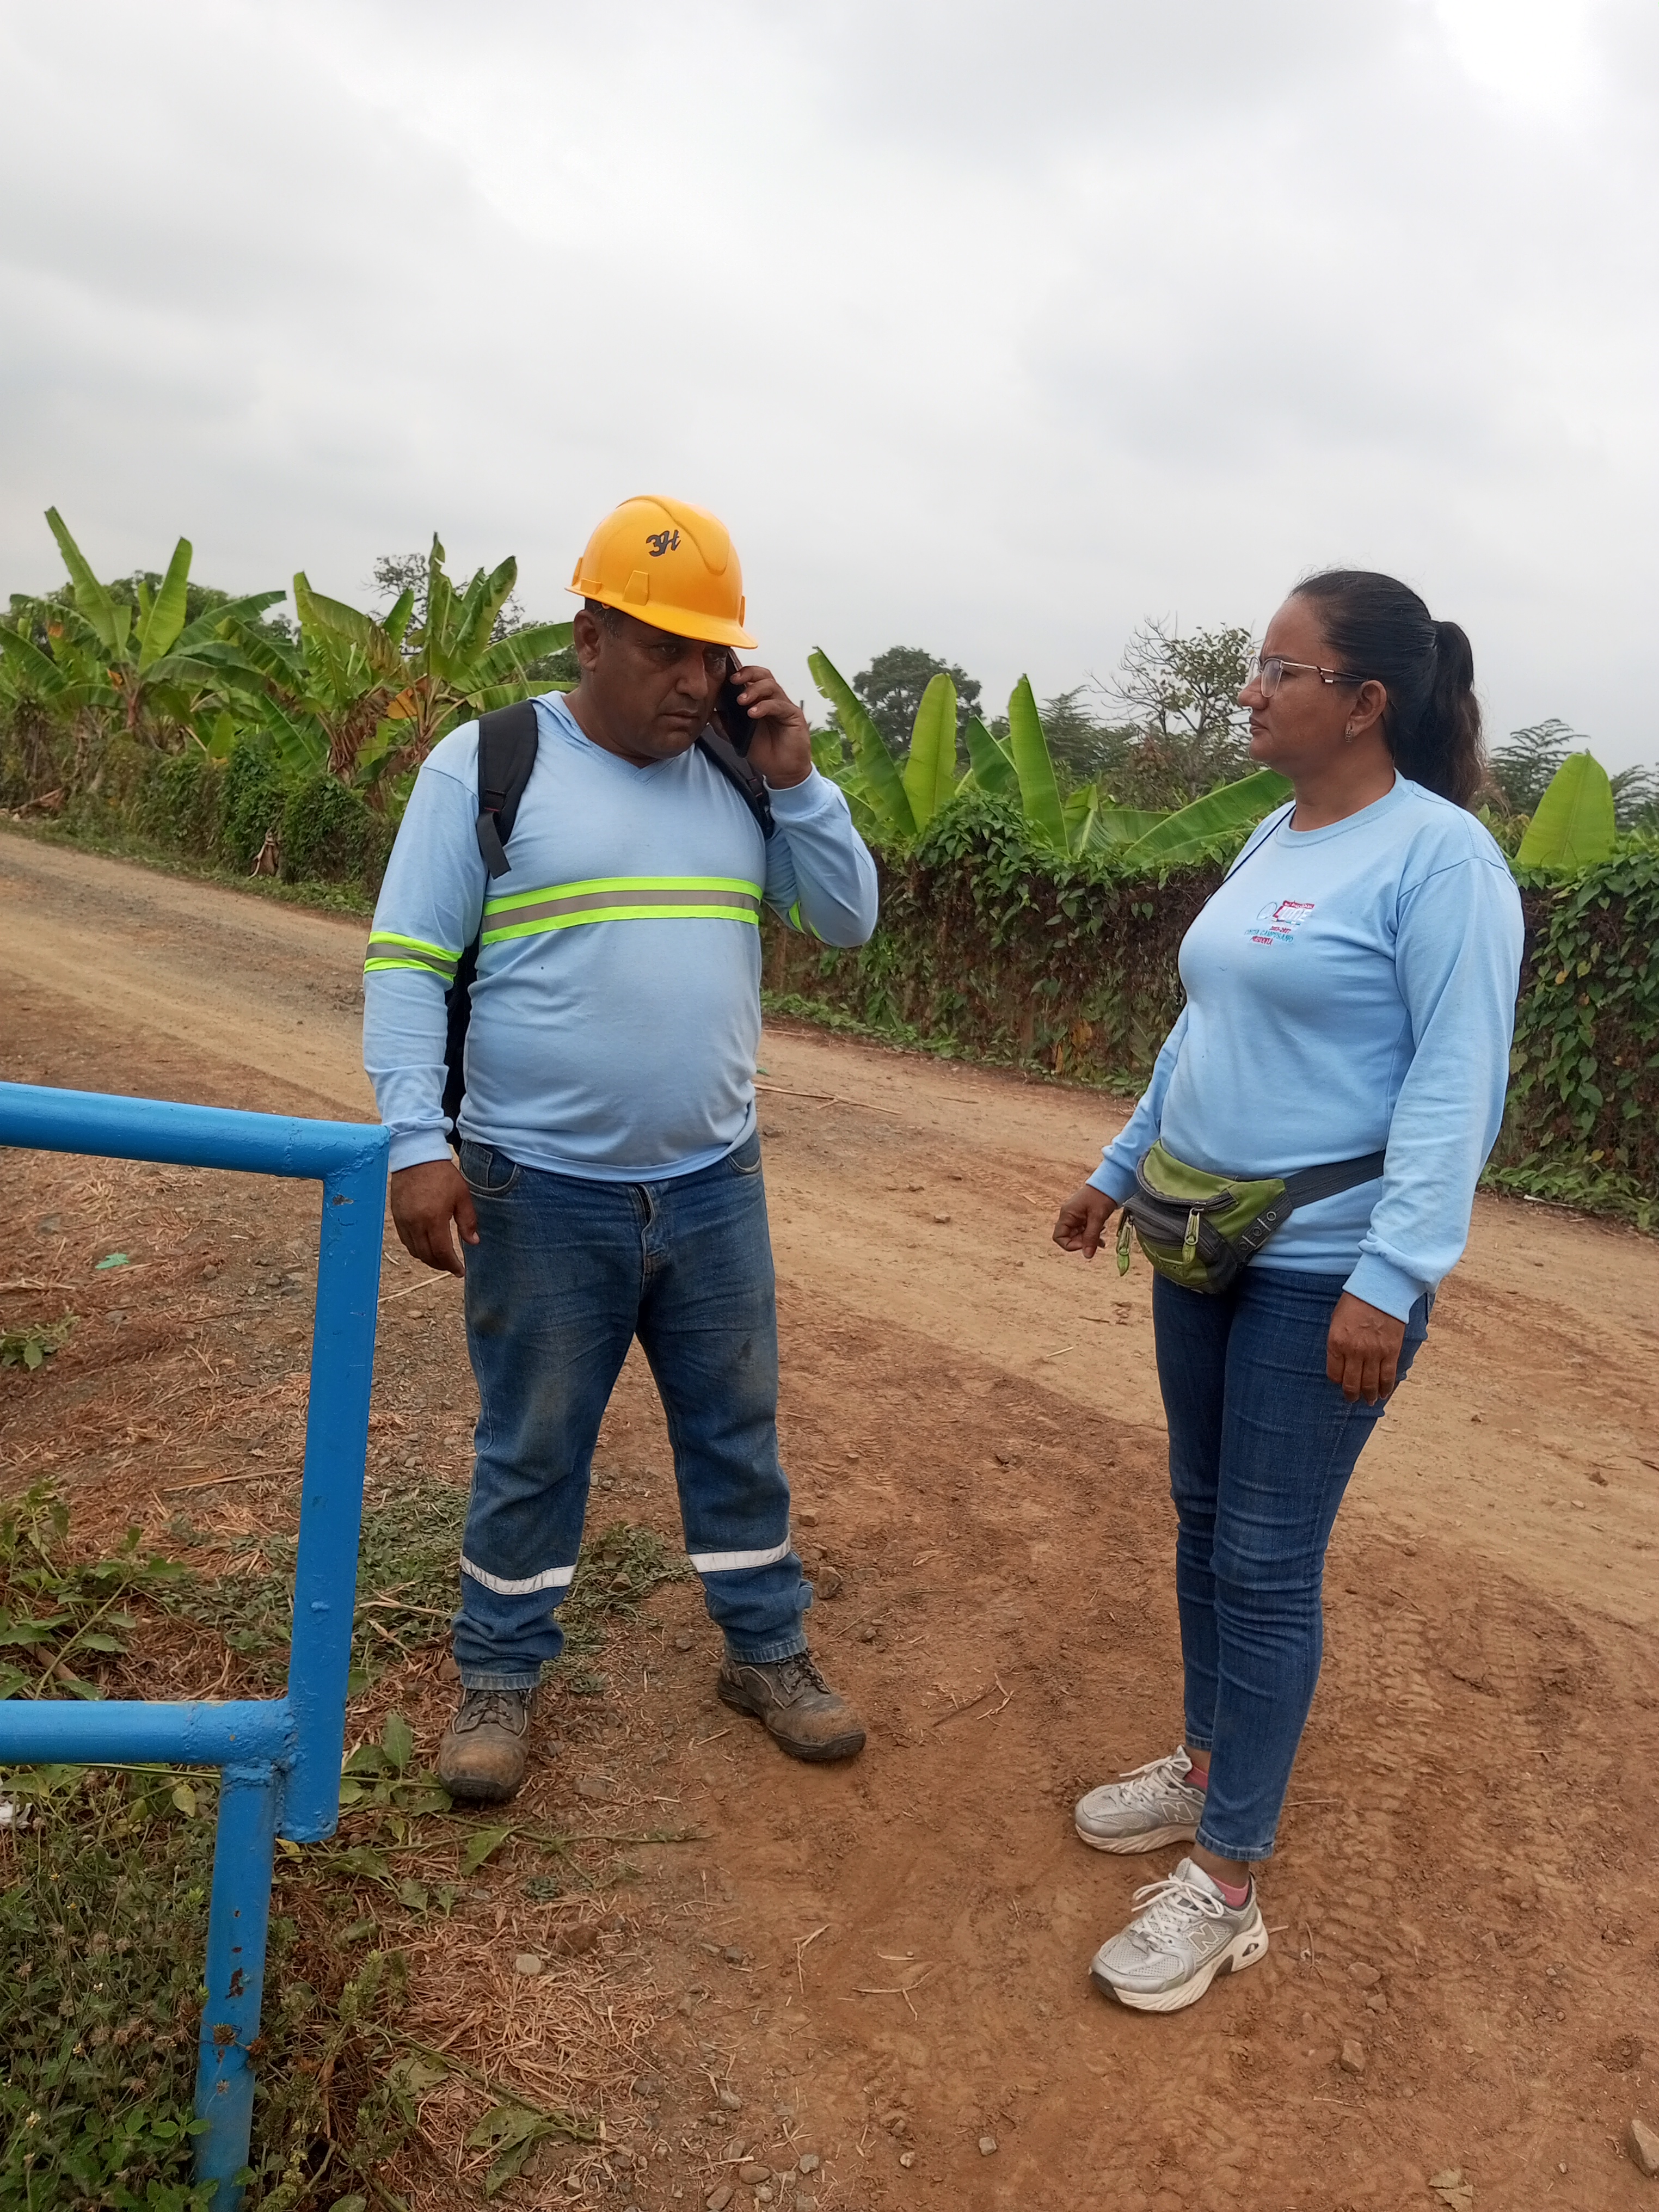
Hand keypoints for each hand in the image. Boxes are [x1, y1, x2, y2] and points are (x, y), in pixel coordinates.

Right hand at [390, 1159, 478, 1276]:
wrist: (416, 1157)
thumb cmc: (442, 1175)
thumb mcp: (461, 1196)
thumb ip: (467, 1221)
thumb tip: (473, 1242)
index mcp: (433, 1219)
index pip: (442, 1252)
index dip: (451, 1265)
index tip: (460, 1271)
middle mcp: (415, 1224)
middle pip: (427, 1256)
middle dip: (440, 1265)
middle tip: (452, 1267)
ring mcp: (403, 1221)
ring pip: (414, 1251)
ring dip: (428, 1259)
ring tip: (441, 1259)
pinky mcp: (396, 1216)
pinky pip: (405, 1240)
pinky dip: (416, 1248)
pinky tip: (426, 1246)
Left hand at [728, 662, 812, 788]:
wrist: (783, 771)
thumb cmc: (765, 752)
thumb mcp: (739, 738)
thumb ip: (725, 725)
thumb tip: (711, 713)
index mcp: (760, 701)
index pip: (751, 678)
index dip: (740, 673)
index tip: (724, 677)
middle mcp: (772, 699)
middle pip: (763, 675)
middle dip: (748, 673)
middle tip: (733, 681)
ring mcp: (784, 706)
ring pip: (771, 686)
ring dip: (754, 690)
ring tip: (741, 701)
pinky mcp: (793, 715)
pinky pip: (779, 705)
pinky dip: (765, 706)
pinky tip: (753, 714)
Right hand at [1052, 1182, 1117, 1258]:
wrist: (1110, 1183)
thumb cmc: (1101, 1196)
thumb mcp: (1097, 1218)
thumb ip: (1091, 1237)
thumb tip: (1087, 1255)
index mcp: (1067, 1215)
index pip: (1058, 1237)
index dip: (1070, 1245)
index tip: (1084, 1244)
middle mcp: (1068, 1216)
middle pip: (1068, 1237)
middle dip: (1082, 1243)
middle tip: (1096, 1241)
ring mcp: (1075, 1216)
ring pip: (1077, 1235)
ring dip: (1088, 1240)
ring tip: (1101, 1239)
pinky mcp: (1083, 1217)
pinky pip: (1083, 1231)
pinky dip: (1092, 1235)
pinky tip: (1101, 1235)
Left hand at [1325, 1291, 1406, 1403]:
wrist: (1381, 1289)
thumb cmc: (1355, 1301)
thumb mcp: (1336, 1320)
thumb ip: (1337, 1342)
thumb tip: (1340, 1360)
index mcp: (1336, 1342)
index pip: (1334, 1373)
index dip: (1337, 1381)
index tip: (1339, 1383)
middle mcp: (1354, 1351)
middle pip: (1352, 1383)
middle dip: (1351, 1395)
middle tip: (1352, 1399)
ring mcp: (1374, 1353)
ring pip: (1370, 1383)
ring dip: (1369, 1395)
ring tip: (1368, 1401)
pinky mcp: (1391, 1352)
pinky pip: (1388, 1376)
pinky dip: (1386, 1388)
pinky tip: (1383, 1394)